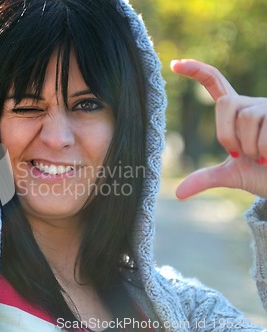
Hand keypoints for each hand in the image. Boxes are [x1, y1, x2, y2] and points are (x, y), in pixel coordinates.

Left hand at [171, 59, 266, 198]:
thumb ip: (206, 178)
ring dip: (251, 146)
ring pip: (248, 117)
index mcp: (236, 113)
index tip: (175, 63)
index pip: (214, 83)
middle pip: (226, 104)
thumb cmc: (264, 175)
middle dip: (227, 134)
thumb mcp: (231, 175)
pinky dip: (266, 150)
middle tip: (241, 154)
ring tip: (263, 156)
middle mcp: (253, 105)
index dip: (196, 71)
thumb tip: (178, 194)